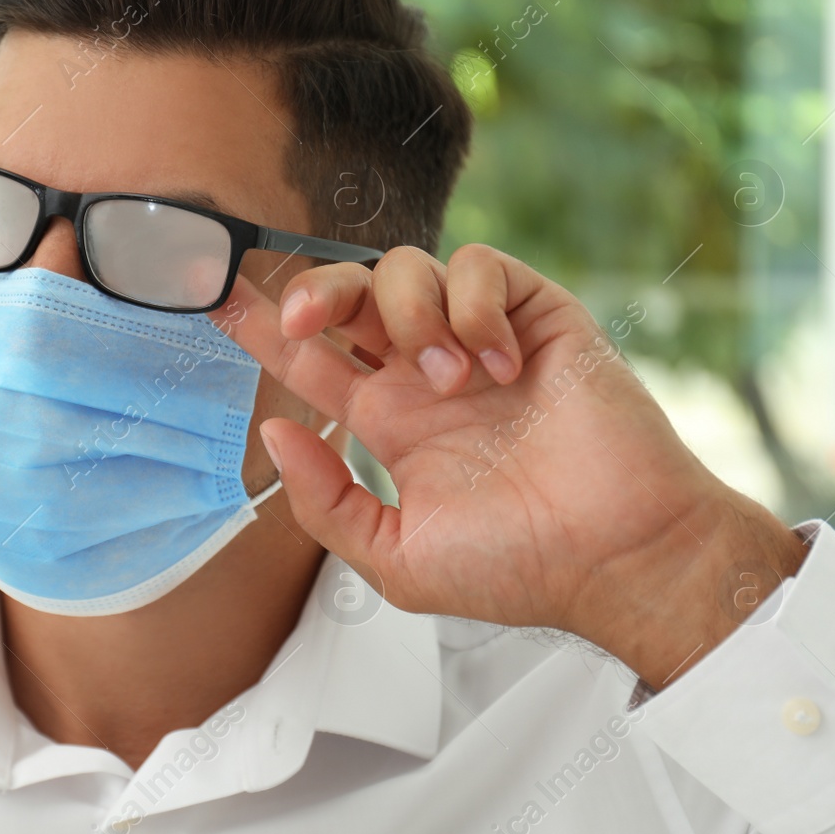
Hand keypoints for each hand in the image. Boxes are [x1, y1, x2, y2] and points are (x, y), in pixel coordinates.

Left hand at [218, 244, 808, 687]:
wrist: (618, 558)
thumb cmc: (521, 568)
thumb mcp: (397, 557)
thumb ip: (326, 503)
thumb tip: (274, 429)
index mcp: (392, 422)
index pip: (314, 359)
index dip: (265, 328)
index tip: (215, 300)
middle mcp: (428, 373)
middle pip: (349, 294)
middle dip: (312, 291)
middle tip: (300, 321)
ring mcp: (481, 340)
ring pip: (407, 269)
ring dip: (408, 317)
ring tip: (447, 382)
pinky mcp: (537, 316)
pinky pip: (481, 265)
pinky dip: (474, 304)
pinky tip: (497, 361)